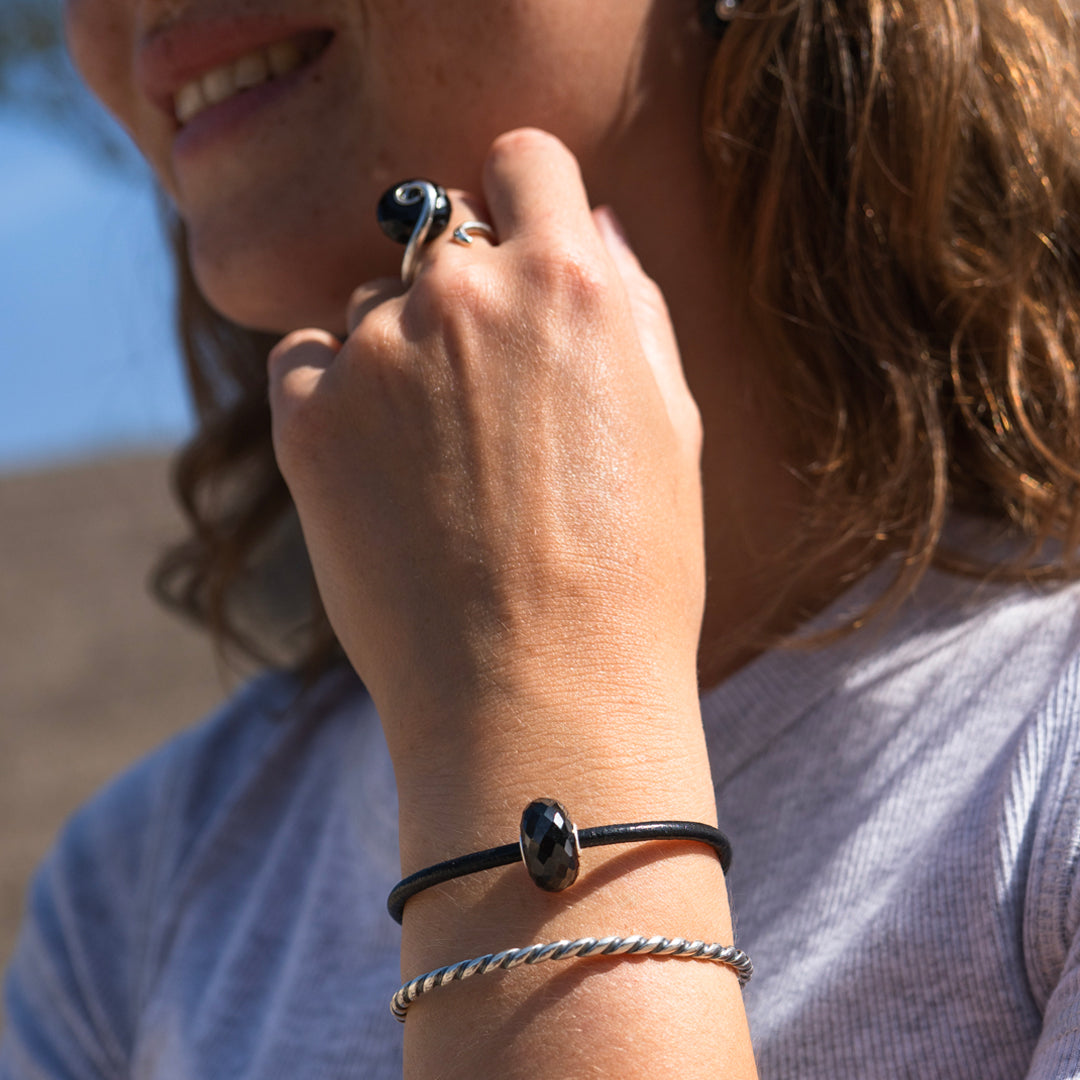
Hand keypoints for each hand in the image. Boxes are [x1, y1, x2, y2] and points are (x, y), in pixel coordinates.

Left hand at [267, 128, 705, 802]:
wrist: (541, 696)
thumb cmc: (631, 574)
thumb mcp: (672, 428)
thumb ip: (632, 306)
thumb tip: (591, 223)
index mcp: (569, 281)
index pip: (523, 160)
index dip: (523, 198)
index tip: (518, 248)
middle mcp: (464, 294)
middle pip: (437, 233)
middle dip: (460, 291)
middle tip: (484, 397)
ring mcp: (377, 353)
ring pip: (368, 302)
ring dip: (397, 351)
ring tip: (439, 463)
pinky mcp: (309, 419)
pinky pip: (306, 360)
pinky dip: (336, 396)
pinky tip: (383, 473)